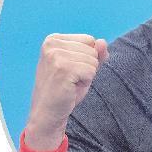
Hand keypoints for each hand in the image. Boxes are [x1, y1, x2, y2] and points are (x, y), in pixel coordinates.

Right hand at [25, 34, 108, 149]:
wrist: (48, 111)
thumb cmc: (66, 88)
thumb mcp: (83, 66)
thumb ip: (96, 53)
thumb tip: (102, 42)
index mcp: (54, 39)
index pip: (89, 39)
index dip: (87, 57)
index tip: (71, 69)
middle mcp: (52, 45)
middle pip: (92, 49)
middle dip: (88, 66)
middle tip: (70, 78)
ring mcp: (56, 56)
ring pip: (93, 60)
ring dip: (87, 75)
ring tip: (70, 82)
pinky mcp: (63, 69)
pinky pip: (91, 71)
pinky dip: (86, 81)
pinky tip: (71, 87)